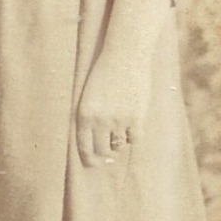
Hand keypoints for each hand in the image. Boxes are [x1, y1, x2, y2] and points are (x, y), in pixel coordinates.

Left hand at [75, 48, 153, 167]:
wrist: (125, 56)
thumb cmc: (105, 73)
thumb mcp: (90, 95)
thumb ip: (92, 117)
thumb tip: (99, 143)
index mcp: (84, 114)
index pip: (83, 146)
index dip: (88, 158)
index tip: (92, 164)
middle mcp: (100, 121)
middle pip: (102, 150)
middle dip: (105, 154)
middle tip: (108, 155)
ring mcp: (119, 121)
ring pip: (119, 144)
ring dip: (118, 142)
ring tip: (120, 129)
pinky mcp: (136, 118)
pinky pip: (134, 138)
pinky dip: (132, 136)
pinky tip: (132, 126)